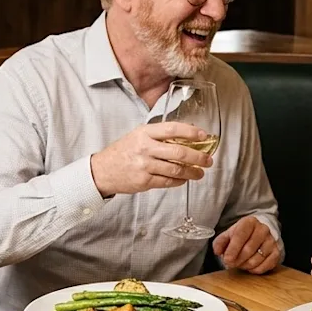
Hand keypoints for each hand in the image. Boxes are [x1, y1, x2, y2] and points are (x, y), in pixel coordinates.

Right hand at [89, 122, 213, 197]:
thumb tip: (188, 132)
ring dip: (192, 172)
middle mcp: (145, 148)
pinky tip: (184, 179)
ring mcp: (145, 166)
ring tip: (200, 172)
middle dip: (198, 157)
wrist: (102, 170)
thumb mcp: (138, 135)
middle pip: (179, 152)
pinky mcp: (144, 181)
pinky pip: (168, 181)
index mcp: (145, 133)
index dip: (191, 132)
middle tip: (208, 160)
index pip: (172, 129)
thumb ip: (160, 134)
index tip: (204, 135)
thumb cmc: (123, 151)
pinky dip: (179, 181)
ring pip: (176, 169)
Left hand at [213, 216, 279, 273]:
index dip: (232, 249)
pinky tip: (250, 266)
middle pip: (249, 249)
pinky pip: (265, 266)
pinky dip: (255, 269)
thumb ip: (220, 242)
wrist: (259, 233)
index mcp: (249, 222)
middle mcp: (263, 230)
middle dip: (237, 260)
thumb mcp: (229, 235)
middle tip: (231, 263)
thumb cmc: (242, 235)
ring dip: (245, 265)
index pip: (240, 235)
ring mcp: (271, 241)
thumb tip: (217, 251)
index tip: (227, 259)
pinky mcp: (277, 252)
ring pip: (257, 259)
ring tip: (240, 263)